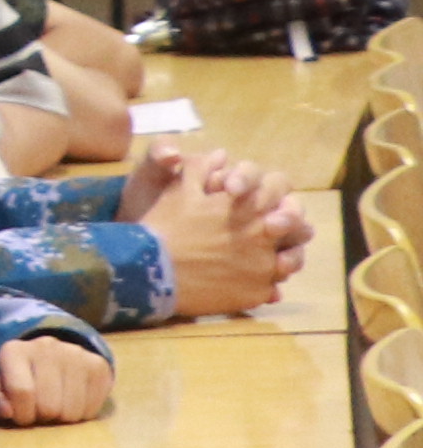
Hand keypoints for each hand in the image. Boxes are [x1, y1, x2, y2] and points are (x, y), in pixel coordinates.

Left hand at [0, 333, 113, 425]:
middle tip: (41, 410)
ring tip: (57, 405)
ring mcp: (75, 354)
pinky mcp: (98, 365)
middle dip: (43, 417)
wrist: (55, 356)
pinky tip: (73, 401)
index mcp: (14, 351)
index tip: (22, 416)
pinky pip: (92, 410)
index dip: (22, 414)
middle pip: (49, 406)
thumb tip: (7, 412)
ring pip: (72, 412)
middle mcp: (46, 346)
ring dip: (63, 418)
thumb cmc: (21, 377)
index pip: (22, 392)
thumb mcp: (1, 385)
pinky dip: (82, 414)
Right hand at [136, 171, 285, 318]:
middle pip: (298, 227)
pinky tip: (244, 283)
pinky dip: (262, 285)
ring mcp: (263, 266)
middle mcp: (265, 234)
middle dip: (287, 227)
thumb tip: (221, 155)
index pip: (280, 187)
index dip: (274, 190)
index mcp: (249, 205)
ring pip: (290, 261)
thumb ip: (201, 169)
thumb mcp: (178, 190)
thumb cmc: (163, 226)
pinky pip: (271, 288)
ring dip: (283, 258)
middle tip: (272, 231)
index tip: (262, 198)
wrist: (149, 270)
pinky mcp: (256, 293)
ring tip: (265, 261)